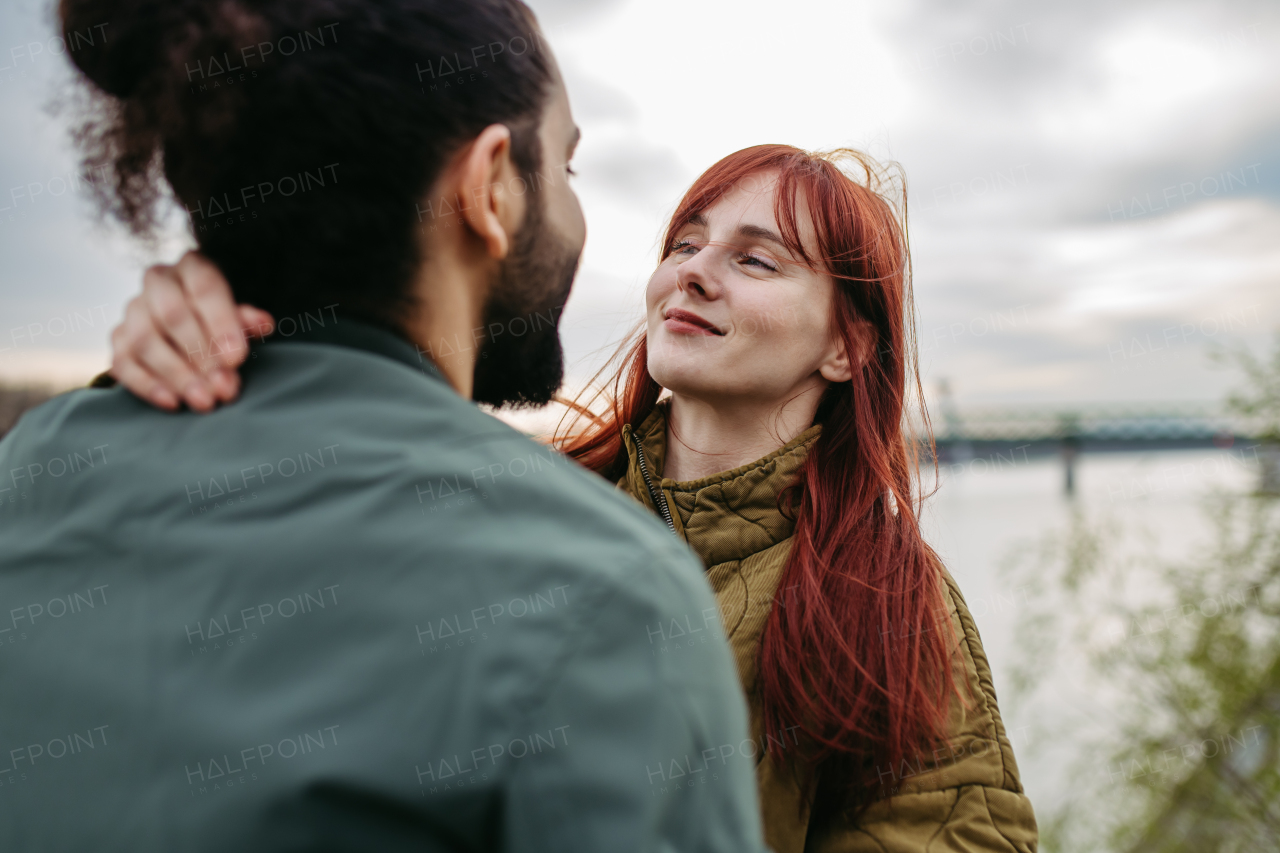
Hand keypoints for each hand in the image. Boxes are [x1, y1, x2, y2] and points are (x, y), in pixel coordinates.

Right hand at [110, 251, 274, 411]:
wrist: (192, 321)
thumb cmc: (221, 317)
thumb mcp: (239, 314)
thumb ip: (247, 320)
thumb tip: (263, 323)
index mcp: (193, 266)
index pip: (205, 288)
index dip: (222, 324)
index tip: (237, 359)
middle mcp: (158, 282)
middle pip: (172, 315)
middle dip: (200, 355)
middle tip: (223, 387)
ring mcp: (133, 309)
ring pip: (145, 340)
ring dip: (176, 374)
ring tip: (204, 400)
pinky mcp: (118, 338)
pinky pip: (123, 362)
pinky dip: (146, 385)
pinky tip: (173, 402)